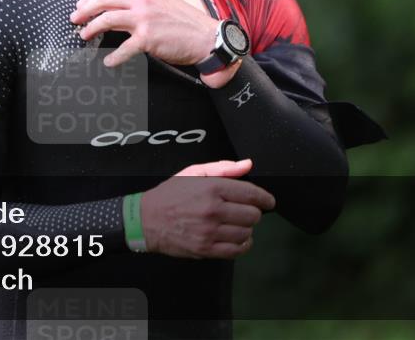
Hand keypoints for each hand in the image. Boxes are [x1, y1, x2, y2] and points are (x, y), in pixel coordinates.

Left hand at [70, 0, 216, 66]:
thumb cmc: (184, 22)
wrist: (206, 37)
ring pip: (107, 21)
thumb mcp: (161, 1)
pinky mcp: (147, 38)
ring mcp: (144, 19)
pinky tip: (108, 61)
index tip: (81, 6)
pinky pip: (122, 49)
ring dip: (92, 29)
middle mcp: (143, 1)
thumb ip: (140, 2)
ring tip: (85, 36)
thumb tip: (116, 8)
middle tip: (75, 19)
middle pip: (104, 2)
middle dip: (85, 11)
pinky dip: (113, 57)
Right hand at [140, 158, 274, 258]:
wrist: (146, 219)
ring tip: (236, 223)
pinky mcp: (206, 249)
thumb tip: (248, 165)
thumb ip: (223, 168)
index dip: (265, 198)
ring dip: (246, 228)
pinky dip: (242, 245)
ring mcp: (209, 232)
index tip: (268, 201)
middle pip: (253, 215)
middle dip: (253, 212)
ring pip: (247, 233)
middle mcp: (213, 210)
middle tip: (243, 211)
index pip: (251, 194)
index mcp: (211, 188)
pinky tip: (236, 237)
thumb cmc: (170, 194)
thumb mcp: (193, 173)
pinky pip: (237, 250)